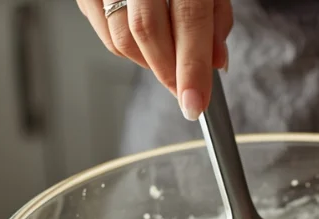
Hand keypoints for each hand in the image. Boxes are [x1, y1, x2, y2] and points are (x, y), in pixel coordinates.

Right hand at [76, 0, 232, 119]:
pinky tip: (145, 43)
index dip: (191, 67)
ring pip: (120, 38)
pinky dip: (126, 48)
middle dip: (167, 71)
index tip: (195, 102)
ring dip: (148, 62)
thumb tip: (215, 61)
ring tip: (168, 60)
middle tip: (184, 91)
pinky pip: (103, 31)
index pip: (188, 18)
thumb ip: (214, 16)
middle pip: (146, 31)